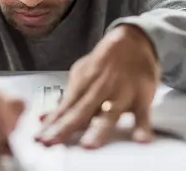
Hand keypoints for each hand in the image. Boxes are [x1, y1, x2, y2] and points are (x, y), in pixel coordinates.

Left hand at [35, 25, 159, 148]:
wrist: (133, 40)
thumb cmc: (105, 61)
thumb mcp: (82, 73)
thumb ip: (67, 97)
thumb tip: (47, 117)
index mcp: (84, 83)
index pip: (65, 107)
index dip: (52, 123)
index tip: (41, 138)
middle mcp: (101, 89)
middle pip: (82, 111)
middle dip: (66, 127)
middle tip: (53, 141)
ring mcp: (122, 93)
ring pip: (110, 114)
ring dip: (99, 130)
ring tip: (89, 145)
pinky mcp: (142, 96)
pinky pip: (143, 114)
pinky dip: (143, 127)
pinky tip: (141, 139)